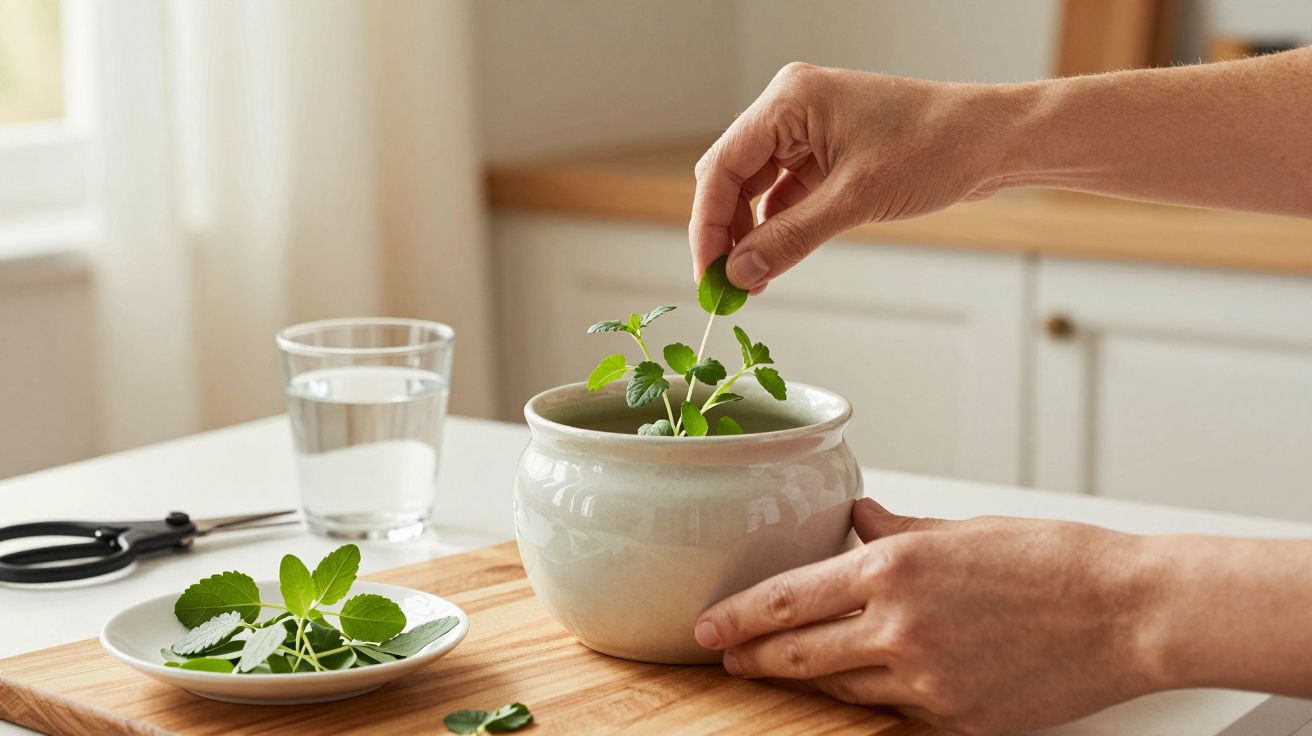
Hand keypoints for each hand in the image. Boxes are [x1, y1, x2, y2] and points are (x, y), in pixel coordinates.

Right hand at [689, 63, 1016, 289]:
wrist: (994, 142)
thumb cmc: (936, 147)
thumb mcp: (854, 201)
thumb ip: (790, 239)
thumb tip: (740, 273)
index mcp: (789, 101)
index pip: (722, 167)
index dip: (708, 225)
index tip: (708, 273)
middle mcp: (791, 109)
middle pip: (732, 177)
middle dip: (725, 233)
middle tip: (724, 285)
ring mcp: (809, 131)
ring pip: (756, 190)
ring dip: (750, 235)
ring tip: (750, 281)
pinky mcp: (828, 153)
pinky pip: (785, 194)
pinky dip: (777, 228)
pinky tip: (774, 261)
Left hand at [693, 499, 1161, 734]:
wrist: (1129, 613)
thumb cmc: (1053, 560)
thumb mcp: (962, 531)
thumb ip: (897, 531)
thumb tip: (855, 522)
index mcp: (894, 568)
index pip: (788, 600)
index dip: (738, 618)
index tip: (709, 626)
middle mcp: (900, 627)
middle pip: (798, 654)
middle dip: (754, 657)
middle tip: (728, 657)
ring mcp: (928, 681)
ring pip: (840, 688)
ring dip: (808, 679)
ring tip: (783, 670)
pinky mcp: (958, 720)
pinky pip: (895, 710)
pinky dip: (875, 695)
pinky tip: (864, 683)